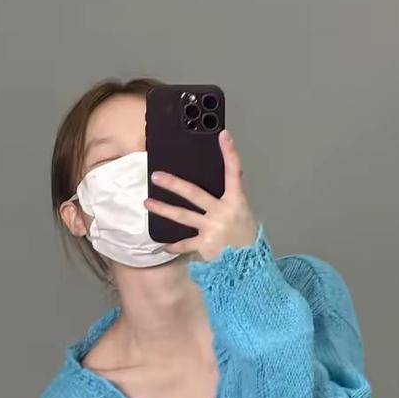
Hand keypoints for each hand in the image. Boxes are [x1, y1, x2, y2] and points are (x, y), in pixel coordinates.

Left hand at [148, 131, 257, 261]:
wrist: (251, 262)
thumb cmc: (245, 233)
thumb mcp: (242, 210)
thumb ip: (232, 193)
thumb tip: (231, 172)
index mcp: (235, 201)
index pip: (234, 173)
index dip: (229, 153)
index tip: (223, 136)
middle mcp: (222, 212)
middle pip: (195, 194)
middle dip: (174, 184)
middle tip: (156, 176)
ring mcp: (212, 229)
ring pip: (184, 217)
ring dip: (164, 209)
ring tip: (147, 203)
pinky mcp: (205, 245)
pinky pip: (186, 244)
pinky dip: (175, 246)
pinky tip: (164, 246)